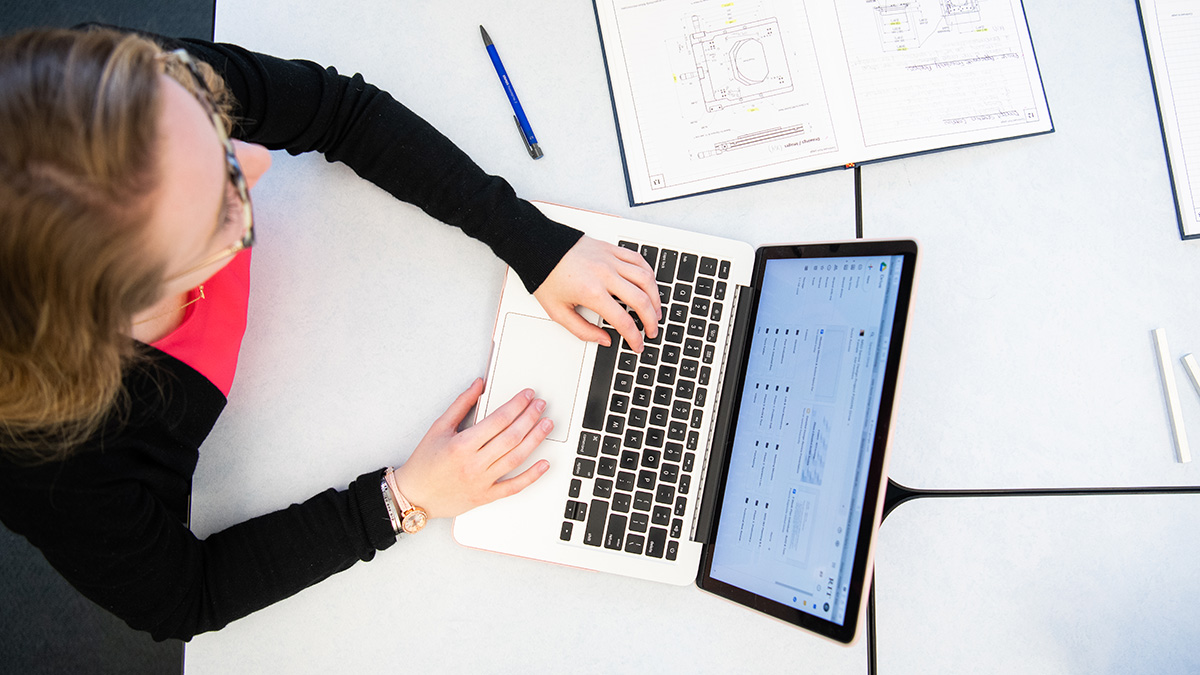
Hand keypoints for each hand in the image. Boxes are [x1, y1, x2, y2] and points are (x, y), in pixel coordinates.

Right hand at [391, 378, 551, 518]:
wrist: (414, 496)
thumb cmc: (424, 463)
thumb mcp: (438, 427)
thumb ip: (461, 404)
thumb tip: (478, 385)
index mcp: (462, 445)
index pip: (498, 419)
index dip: (517, 405)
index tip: (527, 395)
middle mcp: (474, 464)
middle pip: (511, 436)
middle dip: (530, 418)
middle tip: (541, 406)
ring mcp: (481, 482)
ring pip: (516, 458)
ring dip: (535, 440)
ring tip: (546, 425)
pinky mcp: (486, 496)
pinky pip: (513, 487)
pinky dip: (531, 476)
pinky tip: (544, 464)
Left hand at [533, 236, 662, 352]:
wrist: (537, 247)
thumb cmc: (546, 277)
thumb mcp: (558, 312)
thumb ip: (582, 330)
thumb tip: (603, 340)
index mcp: (592, 293)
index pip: (623, 320)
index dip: (634, 337)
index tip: (637, 344)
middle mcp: (605, 275)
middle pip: (641, 300)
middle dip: (651, 320)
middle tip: (652, 331)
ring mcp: (610, 260)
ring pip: (645, 279)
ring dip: (655, 297)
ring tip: (656, 310)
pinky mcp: (611, 249)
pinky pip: (638, 259)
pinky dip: (649, 273)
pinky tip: (649, 284)